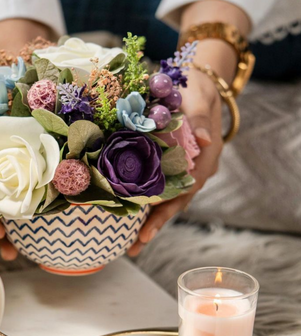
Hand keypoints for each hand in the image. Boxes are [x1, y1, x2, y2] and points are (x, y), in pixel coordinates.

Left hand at [128, 69, 222, 255]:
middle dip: (154, 226)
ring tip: (130, 243)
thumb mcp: (201, 101)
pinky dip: (148, 200)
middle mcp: (195, 169)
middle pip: (175, 203)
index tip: (147, 230)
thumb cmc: (198, 93)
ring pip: (167, 199)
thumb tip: (205, 141)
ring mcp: (184, 169)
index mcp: (204, 159)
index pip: (185, 191)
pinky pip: (160, 186)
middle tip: (133, 248)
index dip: (167, 211)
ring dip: (150, 219)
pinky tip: (130, 211)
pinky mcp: (172, 164)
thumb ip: (201, 120)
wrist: (201, 86)